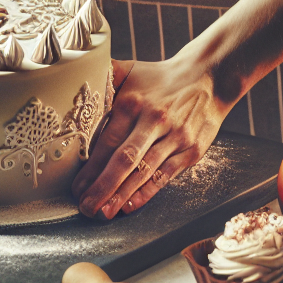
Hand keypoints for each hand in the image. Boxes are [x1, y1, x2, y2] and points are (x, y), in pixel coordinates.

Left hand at [71, 56, 232, 219]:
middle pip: (124, 160)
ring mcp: (174, 137)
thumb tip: (73, 76)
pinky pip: (165, 176)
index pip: (107, 141)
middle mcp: (153, 121)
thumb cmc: (160, 78)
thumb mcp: (130, 69)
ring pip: (144, 171)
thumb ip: (102, 76)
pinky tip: (130, 205)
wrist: (208, 77)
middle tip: (86, 206)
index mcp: (133, 103)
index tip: (76, 187)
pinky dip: (147, 193)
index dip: (90, 167)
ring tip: (104, 212)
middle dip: (102, 187)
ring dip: (122, 195)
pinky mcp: (191, 150)